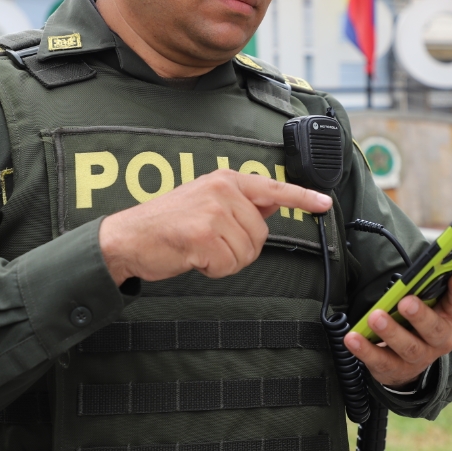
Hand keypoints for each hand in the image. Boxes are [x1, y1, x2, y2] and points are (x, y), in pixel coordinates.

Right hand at [99, 170, 331, 284]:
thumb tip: (274, 204)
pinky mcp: (204, 236)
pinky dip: (213, 269)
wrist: (126, 238)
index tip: (324, 203)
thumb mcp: (205, 202)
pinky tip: (193, 257)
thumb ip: (241, 203)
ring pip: (247, 252)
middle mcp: (222, 190)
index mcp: (225, 180)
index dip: (302, 198)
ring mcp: (213, 212)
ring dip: (226, 261)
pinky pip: (228, 265)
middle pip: (261, 234)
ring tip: (199, 249)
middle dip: (240, 248)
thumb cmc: (167, 224)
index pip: (273, 189)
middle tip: (209, 243)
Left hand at [344, 270, 451, 387]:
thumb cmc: (416, 325)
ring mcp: (418, 359)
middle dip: (420, 315)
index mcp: (448, 319)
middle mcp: (438, 341)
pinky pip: (380, 360)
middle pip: (433, 330)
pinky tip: (352, 338)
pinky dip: (365, 349)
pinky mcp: (394, 369)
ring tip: (375, 317)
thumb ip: (424, 290)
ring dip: (391, 331)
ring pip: (407, 347)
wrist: (408, 365)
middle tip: (405, 302)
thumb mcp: (426, 308)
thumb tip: (417, 268)